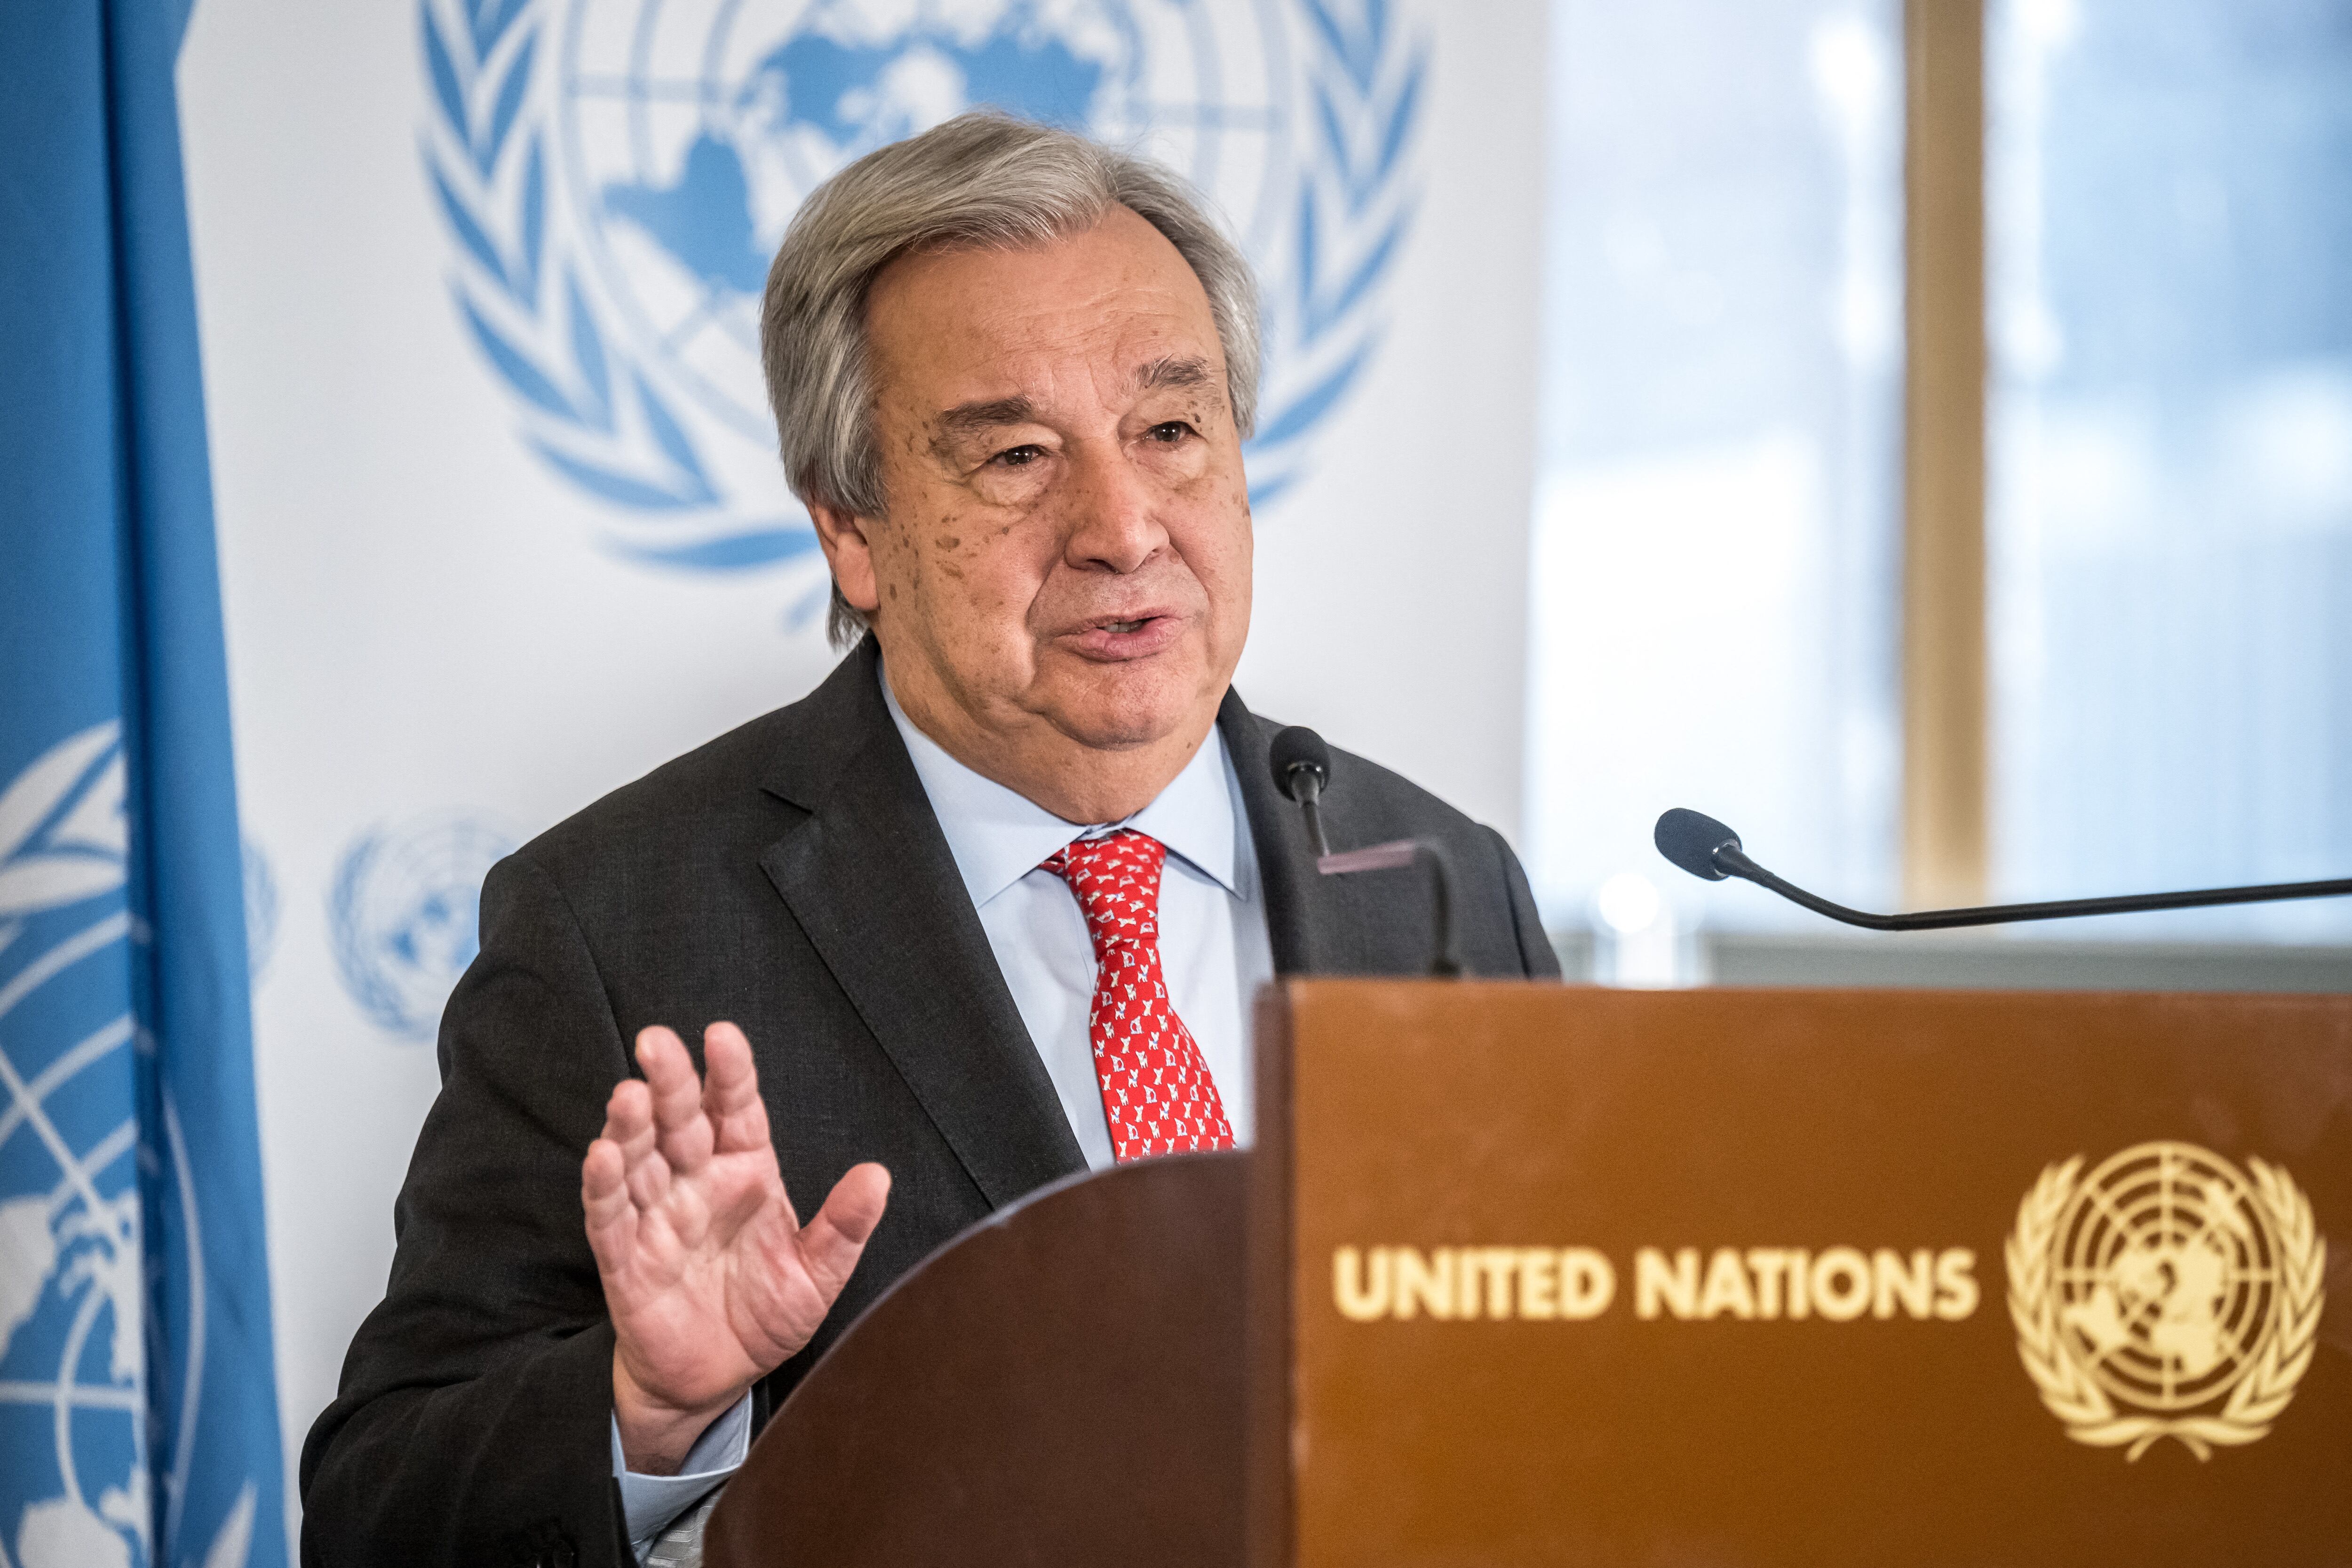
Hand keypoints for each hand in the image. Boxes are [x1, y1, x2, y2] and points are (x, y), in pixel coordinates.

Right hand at [582, 1022, 890, 1473]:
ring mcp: (657, 1218)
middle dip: (668, 1081)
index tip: (722, 1035)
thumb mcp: (817, 1275)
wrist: (716, 1380)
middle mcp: (696, 1183)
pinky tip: (602, 1157)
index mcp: (745, 1171)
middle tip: (657, 1042)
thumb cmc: (763, 1316)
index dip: (729, 1073)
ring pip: (638, 1160)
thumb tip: (879, 1176)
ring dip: (630, 1127)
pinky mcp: (626, 1261)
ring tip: (628, 1095)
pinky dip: (603, 1188)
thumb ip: (843, 1227)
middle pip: (680, 1121)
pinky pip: (609, 1218)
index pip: (736, 1109)